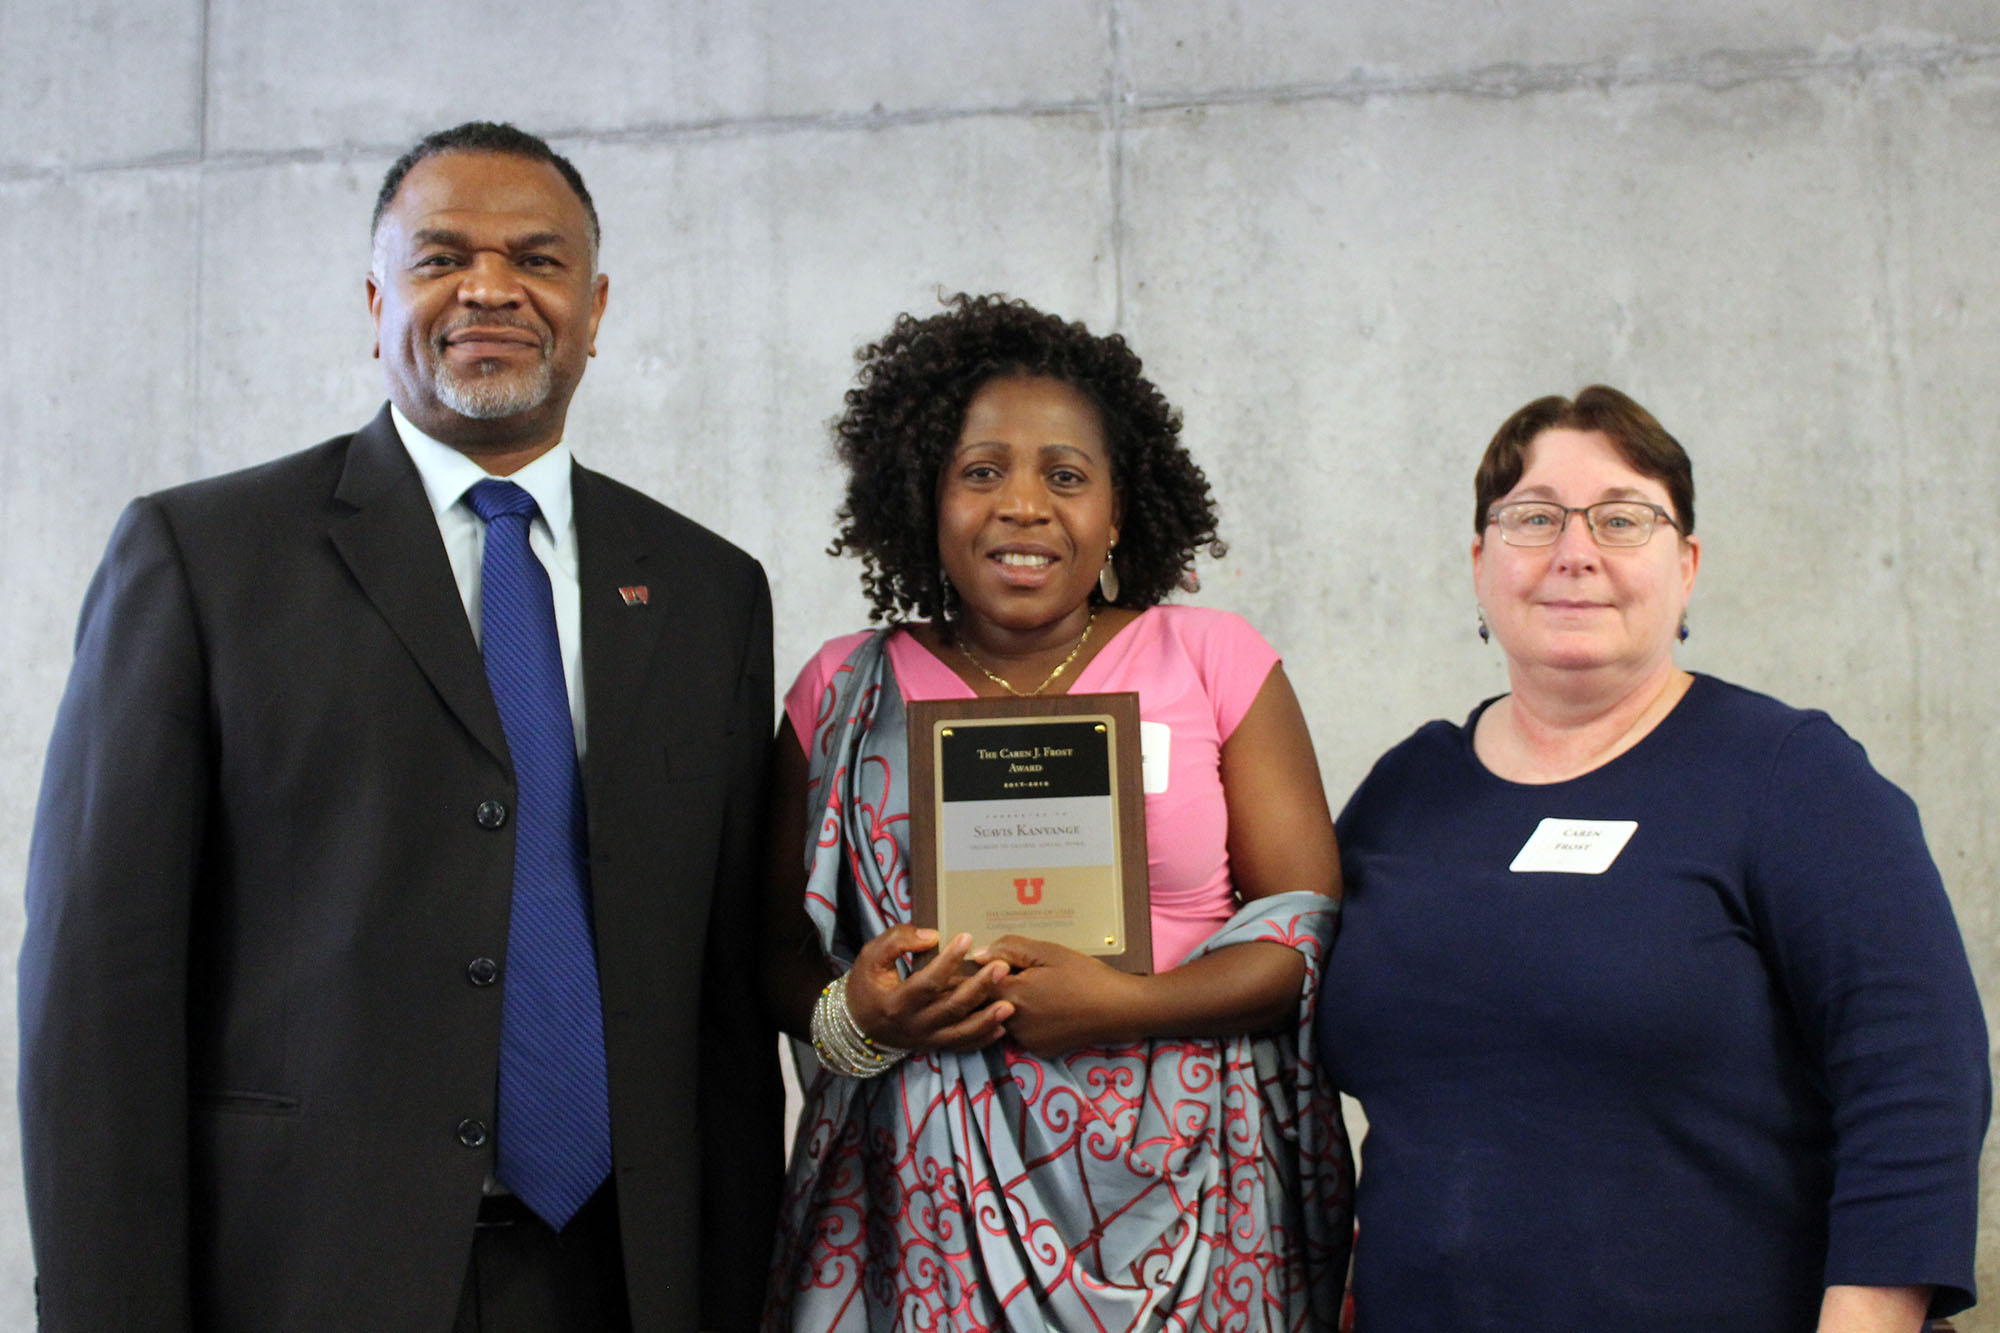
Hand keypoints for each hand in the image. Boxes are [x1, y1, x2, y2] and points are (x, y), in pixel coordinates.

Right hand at [843, 926, 1012, 1052]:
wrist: (857, 1023)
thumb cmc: (865, 984)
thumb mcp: (870, 956)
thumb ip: (897, 941)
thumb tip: (932, 936)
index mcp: (896, 1002)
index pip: (927, 983)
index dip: (948, 961)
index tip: (967, 938)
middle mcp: (913, 1025)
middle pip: (951, 1008)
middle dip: (979, 988)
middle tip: (1001, 967)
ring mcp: (925, 1039)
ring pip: (961, 1032)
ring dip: (987, 1019)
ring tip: (1010, 1004)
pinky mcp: (933, 1046)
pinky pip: (961, 1046)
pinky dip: (982, 1038)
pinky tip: (1001, 1027)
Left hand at [978, 935, 1142, 1055]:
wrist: (1118, 1009)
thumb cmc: (1085, 975)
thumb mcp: (1048, 952)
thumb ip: (1008, 950)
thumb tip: (977, 955)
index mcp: (1012, 993)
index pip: (972, 986)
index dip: (971, 975)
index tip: (974, 968)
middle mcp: (1012, 1022)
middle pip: (983, 1006)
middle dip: (985, 992)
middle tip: (1001, 978)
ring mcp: (1025, 1040)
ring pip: (1000, 1021)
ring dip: (1003, 1007)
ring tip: (1028, 991)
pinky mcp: (1038, 1050)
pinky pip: (1019, 1034)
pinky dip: (1022, 1022)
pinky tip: (1042, 1009)